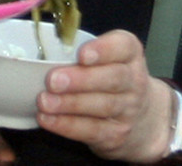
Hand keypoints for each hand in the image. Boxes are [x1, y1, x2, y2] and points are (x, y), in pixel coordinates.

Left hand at [36, 30, 171, 162]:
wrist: (142, 119)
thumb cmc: (110, 79)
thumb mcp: (106, 59)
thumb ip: (80, 54)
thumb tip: (39, 58)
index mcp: (130, 55)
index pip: (124, 46)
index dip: (103, 50)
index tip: (82, 54)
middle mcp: (134, 81)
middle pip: (113, 78)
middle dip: (81, 80)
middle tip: (53, 80)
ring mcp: (127, 110)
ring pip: (102, 106)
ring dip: (69, 104)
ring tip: (45, 101)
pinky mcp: (116, 134)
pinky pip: (91, 130)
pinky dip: (66, 125)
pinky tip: (47, 119)